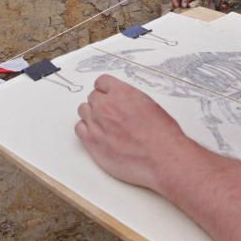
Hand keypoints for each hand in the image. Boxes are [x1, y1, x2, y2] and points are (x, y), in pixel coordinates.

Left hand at [75, 75, 187, 190]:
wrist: (161, 158)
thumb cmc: (161, 135)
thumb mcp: (149, 106)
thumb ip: (130, 101)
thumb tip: (124, 103)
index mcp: (122, 93)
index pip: (102, 82)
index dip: (105, 90)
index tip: (107, 95)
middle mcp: (106, 105)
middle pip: (92, 97)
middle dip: (100, 104)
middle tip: (110, 114)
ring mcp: (96, 123)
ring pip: (83, 111)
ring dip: (91, 116)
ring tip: (103, 125)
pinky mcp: (91, 141)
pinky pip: (79, 128)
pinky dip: (86, 130)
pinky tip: (97, 135)